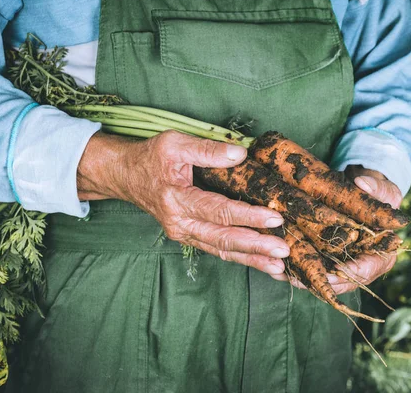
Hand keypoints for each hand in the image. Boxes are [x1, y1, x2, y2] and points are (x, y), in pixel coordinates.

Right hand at [77, 131, 289, 276]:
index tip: (274, 217)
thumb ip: (207, 150)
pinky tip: (263, 264)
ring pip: (222, 250)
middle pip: (223, 238)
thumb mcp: (174, 143)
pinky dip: (242, 258)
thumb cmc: (151, 157)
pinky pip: (218, 251)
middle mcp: (180, 223)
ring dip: (252, 259)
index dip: (247, 215)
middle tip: (284, 251)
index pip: (218, 210)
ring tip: (279, 267)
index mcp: (177, 199)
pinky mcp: (190, 237)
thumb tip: (240, 154)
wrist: (126, 176)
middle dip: (255, 246)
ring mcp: (185, 234)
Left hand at [279, 165, 402, 292]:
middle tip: (299, 280)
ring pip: (322, 277)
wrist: (363, 194)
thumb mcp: (383, 189)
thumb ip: (376, 187)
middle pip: (340, 281)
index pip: (366, 270)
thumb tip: (362, 183)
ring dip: (302, 278)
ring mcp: (342, 263)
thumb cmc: (378, 194)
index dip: (348, 273)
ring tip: (281, 273)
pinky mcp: (327, 258)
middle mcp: (360, 264)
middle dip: (319, 281)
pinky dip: (296, 267)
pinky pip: (312, 267)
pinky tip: (276, 265)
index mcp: (381, 254)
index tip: (331, 273)